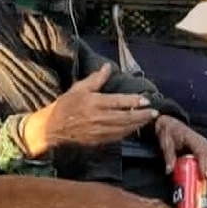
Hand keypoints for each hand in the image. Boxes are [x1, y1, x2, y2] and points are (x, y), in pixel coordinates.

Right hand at [22, 64, 157, 154]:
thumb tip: (108, 67)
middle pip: (124, 117)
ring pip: (122, 129)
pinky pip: (116, 137)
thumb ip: (96, 79)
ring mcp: (98, 131)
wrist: (51, 128)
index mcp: (94, 103)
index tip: (146, 100)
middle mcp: (97, 118)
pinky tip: (134, 128)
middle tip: (154, 113)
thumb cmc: (65, 105)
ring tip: (148, 120)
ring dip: (137, 124)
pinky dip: (127, 133)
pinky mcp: (97, 141)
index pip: (118, 101)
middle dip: (141, 115)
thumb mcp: (79, 88)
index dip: (133, 101)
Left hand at [155, 115, 206, 185]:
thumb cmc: (168, 133)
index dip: (203, 165)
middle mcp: (202, 142)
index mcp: (193, 139)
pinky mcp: (204, 148)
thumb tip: (169, 171)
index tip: (203, 177)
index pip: (202, 153)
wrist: (171, 124)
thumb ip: (168, 156)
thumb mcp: (166, 143)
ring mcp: (205, 144)